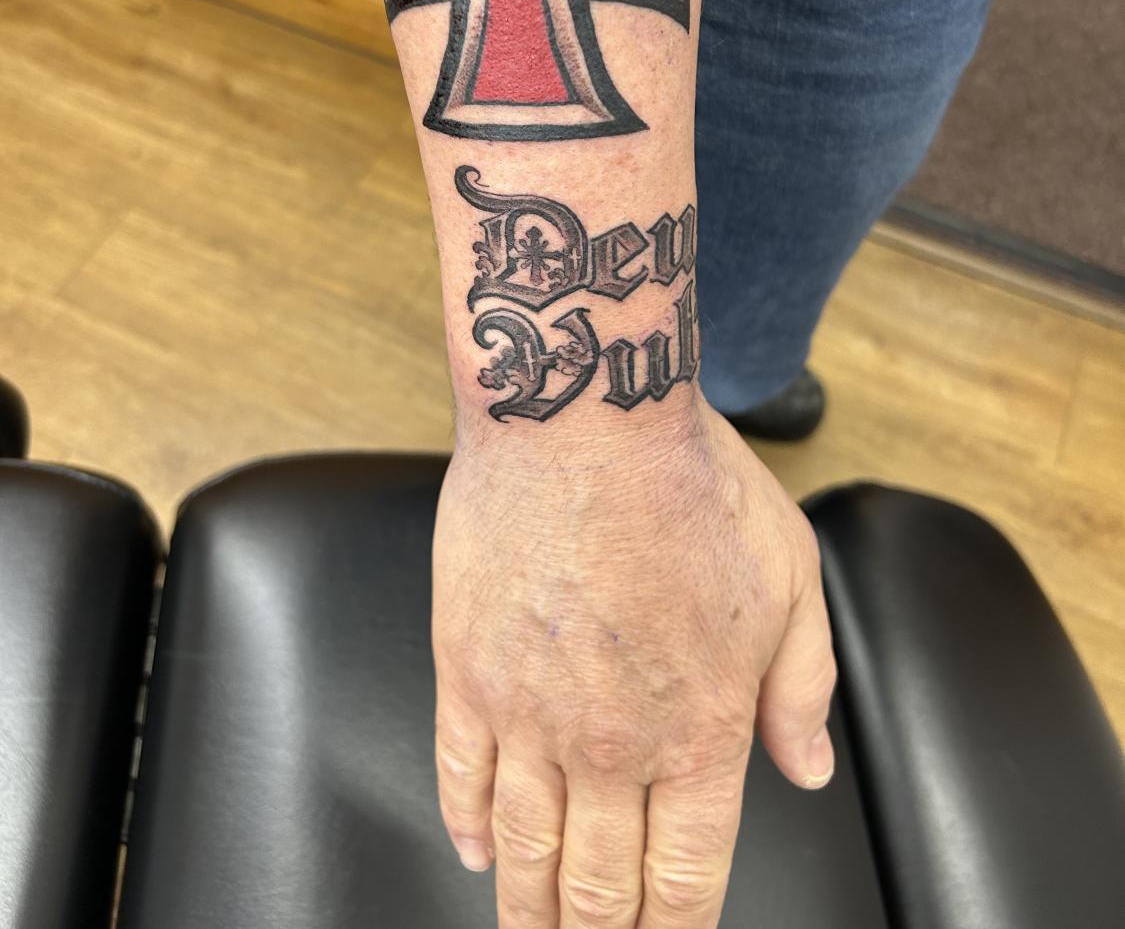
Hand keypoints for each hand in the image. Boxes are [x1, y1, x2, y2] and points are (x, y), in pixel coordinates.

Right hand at [431, 398, 837, 927]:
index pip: (684, 879)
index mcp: (701, 731)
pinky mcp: (465, 669)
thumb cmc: (693, 483)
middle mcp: (613, 744)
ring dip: (529, 912)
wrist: (586, 416)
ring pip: (526, 850)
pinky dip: (468, 827)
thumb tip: (804, 769)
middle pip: (600, 888)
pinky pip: (460, 775)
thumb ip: (801, 685)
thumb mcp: (790, 579)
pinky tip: (478, 853)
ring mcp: (528, 713)